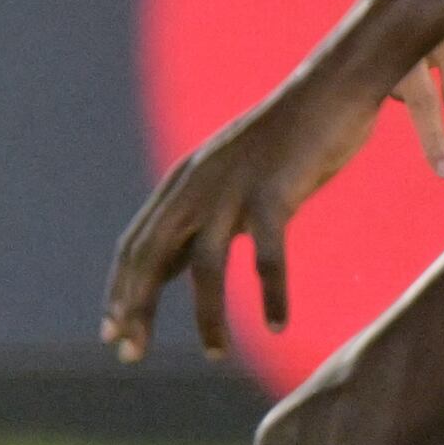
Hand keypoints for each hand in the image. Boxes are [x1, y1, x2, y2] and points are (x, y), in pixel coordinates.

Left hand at [100, 69, 378, 366]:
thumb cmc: (283, 141)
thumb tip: (174, 268)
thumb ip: (200, 219)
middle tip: (130, 355)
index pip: (135, 245)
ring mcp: (234, 187)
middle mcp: (197, 185)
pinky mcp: (275, 191)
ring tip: (214, 356)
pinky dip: (272, 293)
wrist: (330, 89)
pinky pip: (267, 254)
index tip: (113, 334)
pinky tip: (276, 324)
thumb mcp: (227, 180)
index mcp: (182, 183)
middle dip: (137, 308)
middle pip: (152, 255)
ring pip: (207, 265)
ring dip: (207, 316)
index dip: (121, 291)